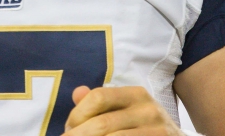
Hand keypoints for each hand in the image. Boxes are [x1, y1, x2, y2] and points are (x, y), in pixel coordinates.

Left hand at [63, 85, 183, 135]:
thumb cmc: (144, 128)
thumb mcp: (126, 110)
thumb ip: (101, 103)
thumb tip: (77, 93)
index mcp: (136, 95)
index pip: (98, 97)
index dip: (77, 114)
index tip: (68, 129)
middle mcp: (149, 110)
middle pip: (103, 123)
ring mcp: (157, 132)